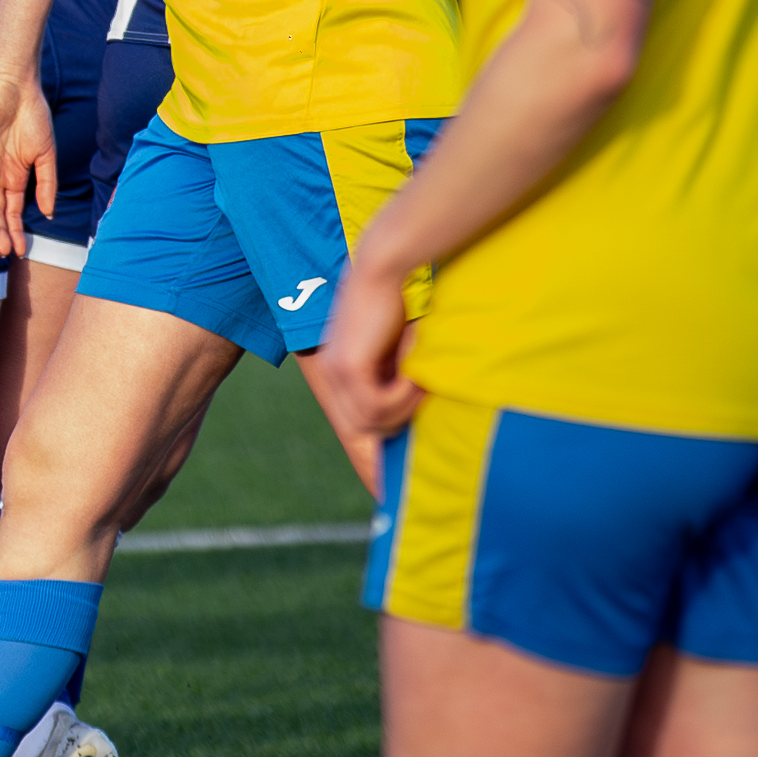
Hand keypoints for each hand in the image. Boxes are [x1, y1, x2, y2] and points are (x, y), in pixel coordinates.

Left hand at [0, 71, 55, 258]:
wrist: (19, 89)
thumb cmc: (35, 119)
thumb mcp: (46, 155)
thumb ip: (46, 184)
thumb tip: (49, 214)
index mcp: (16, 176)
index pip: (13, 210)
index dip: (15, 229)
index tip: (20, 249)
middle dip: (0, 230)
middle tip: (3, 249)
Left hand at [299, 258, 423, 499]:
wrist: (382, 265)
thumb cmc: (398, 301)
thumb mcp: (400, 349)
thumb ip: (401, 377)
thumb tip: (422, 403)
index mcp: (342, 375)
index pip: (358, 430)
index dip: (376, 459)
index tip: (389, 491)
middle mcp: (334, 379)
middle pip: (364, 435)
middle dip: (390, 445)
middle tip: (414, 443)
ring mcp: (338, 375)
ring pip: (375, 423)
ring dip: (407, 405)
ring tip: (423, 379)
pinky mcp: (348, 369)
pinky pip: (381, 406)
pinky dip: (404, 394)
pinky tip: (415, 371)